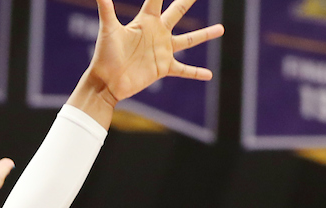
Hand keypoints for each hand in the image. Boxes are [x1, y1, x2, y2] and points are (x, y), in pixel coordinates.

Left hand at [70, 0, 223, 124]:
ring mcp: (162, 50)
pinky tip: (209, 75)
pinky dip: (195, 73)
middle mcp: (157, 32)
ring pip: (188, 40)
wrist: (106, 82)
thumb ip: (106, 7)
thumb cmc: (105, 55)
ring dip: (205, 34)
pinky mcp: (163, 69)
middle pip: (178, 11)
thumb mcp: (107, 29)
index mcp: (146, 20)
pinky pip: (183, 70)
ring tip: (221, 29)